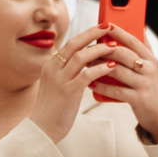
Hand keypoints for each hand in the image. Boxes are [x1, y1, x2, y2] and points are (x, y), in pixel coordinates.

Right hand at [31, 25, 116, 144]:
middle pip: (75, 44)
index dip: (87, 34)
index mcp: (51, 65)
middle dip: (93, 33)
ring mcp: (59, 79)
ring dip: (100, 50)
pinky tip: (112, 66)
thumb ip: (68, 72)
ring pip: (81, 57)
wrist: (43, 128)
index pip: (70, 43)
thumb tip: (87, 62)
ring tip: (115, 47)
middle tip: (110, 28)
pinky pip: (86, 75)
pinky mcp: (68, 91)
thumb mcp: (57, 85)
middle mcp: (53, 68)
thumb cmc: (55, 108)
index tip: (101, 28)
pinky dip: (101, 68)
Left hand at [92, 24, 157, 142]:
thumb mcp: (152, 66)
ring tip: (86, 64)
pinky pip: (116, 91)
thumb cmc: (152, 86)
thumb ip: (145, 48)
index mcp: (151, 58)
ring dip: (98, 67)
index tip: (105, 25)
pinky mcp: (139, 99)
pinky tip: (91, 84)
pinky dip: (102, 86)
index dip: (119, 32)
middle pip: (123, 54)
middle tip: (88, 48)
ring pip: (117, 71)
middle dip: (103, 50)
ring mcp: (144, 84)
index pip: (133, 40)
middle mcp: (149, 69)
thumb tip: (140, 27)